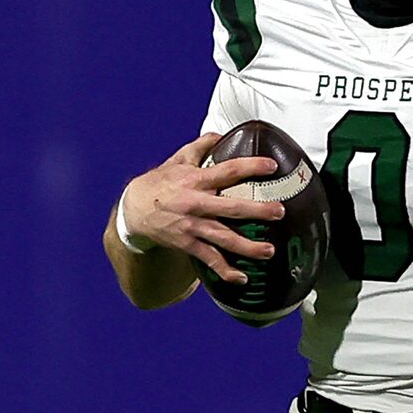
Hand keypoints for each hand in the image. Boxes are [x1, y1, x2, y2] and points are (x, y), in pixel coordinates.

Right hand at [122, 134, 283, 286]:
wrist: (132, 210)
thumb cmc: (159, 182)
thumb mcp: (177, 160)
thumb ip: (199, 147)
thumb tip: (219, 134)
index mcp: (196, 180)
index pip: (228, 170)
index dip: (250, 166)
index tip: (272, 166)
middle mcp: (196, 203)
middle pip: (231, 208)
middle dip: (257, 211)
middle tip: (279, 212)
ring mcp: (192, 226)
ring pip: (223, 238)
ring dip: (247, 247)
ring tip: (269, 251)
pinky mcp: (187, 244)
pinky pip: (209, 259)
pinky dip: (224, 270)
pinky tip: (242, 278)